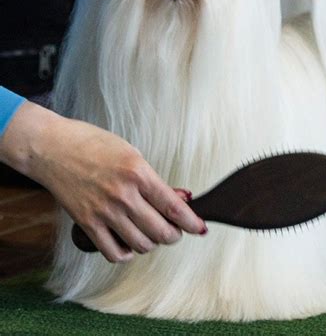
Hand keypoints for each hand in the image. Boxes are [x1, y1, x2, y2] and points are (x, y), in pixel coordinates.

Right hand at [0, 102, 206, 262]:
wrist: (52, 148)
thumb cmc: (93, 144)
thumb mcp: (131, 153)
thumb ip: (153, 180)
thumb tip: (179, 199)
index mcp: (138, 172)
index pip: (173, 207)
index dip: (191, 222)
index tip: (200, 228)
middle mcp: (123, 195)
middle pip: (161, 231)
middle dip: (174, 234)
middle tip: (174, 229)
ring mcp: (104, 211)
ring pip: (141, 244)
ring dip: (152, 242)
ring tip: (150, 232)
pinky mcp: (87, 224)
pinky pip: (114, 253)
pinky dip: (126, 253)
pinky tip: (128, 242)